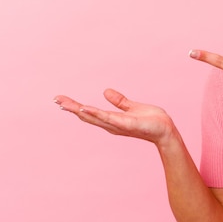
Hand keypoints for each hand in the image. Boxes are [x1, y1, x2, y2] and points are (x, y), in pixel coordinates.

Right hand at [54, 88, 175, 145]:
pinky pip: (108, 118)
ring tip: (64, 103)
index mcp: (112, 120)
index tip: (61, 99)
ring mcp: (117, 125)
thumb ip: (119, 101)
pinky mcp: (126, 123)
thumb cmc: (152, 121)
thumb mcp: (132, 107)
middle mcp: (111, 124)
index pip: (90, 112)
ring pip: (94, 116)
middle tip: (56, 99)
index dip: (75, 106)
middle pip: (87, 115)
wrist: (166, 130)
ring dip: (78, 110)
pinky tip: (84, 108)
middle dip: (71, 107)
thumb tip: (105, 91)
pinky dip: (96, 113)